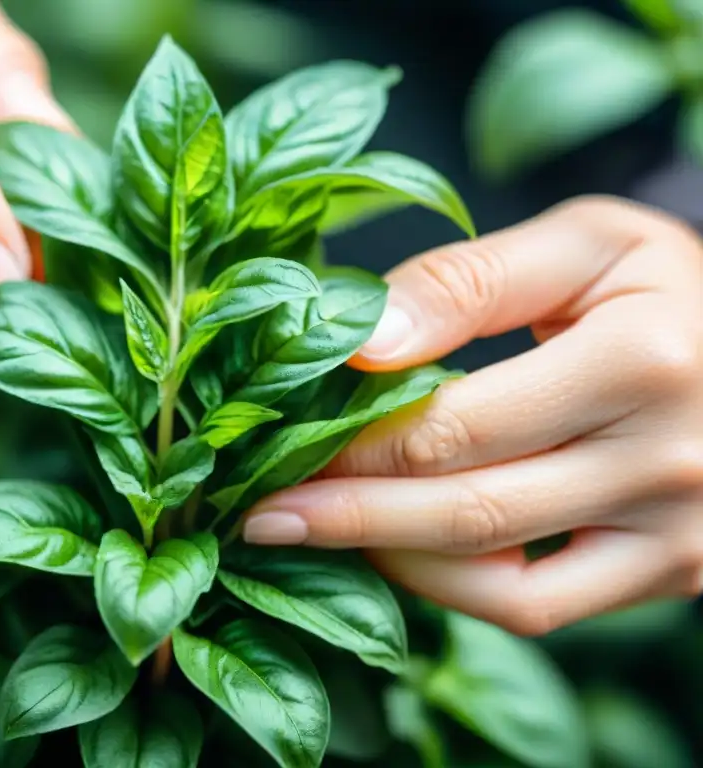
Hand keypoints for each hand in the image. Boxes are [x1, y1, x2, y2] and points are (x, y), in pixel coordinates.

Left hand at [242, 195, 702, 634]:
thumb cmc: (667, 285)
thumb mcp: (582, 244)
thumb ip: (466, 282)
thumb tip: (358, 340)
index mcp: (640, 360)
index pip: (455, 427)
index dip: (353, 445)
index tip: (275, 445)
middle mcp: (666, 460)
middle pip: (469, 511)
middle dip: (346, 516)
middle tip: (258, 514)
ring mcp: (676, 533)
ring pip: (499, 581)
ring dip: (390, 560)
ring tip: (314, 531)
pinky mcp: (671, 572)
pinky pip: (542, 609)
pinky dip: (456, 591)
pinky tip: (400, 552)